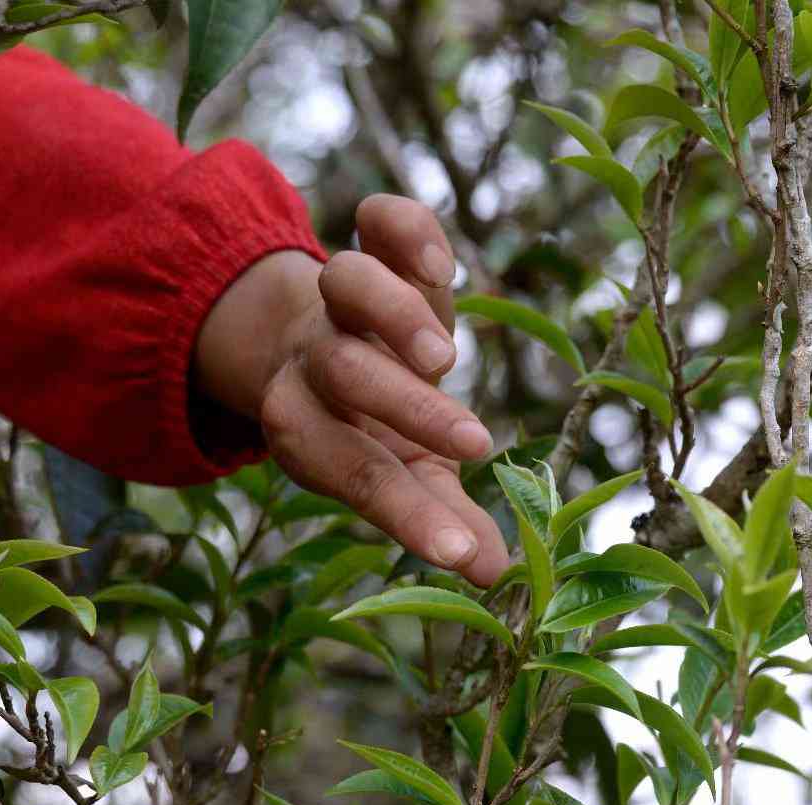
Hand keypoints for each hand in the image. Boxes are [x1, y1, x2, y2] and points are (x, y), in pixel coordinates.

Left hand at [195, 196, 508, 586]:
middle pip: (343, 373)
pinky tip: (442, 267)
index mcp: (314, 428)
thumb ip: (441, 516)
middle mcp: (318, 357)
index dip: (407, 517)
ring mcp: (342, 297)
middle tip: (476, 445)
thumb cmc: (374, 426)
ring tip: (445, 358)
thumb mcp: (403, 473)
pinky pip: (379, 220)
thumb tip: (496, 579)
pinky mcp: (378, 246)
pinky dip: (406, 231)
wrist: (321, 344)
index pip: (356, 474)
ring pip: (347, 284)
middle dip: (408, 410)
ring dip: (396, 315)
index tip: (462, 555)